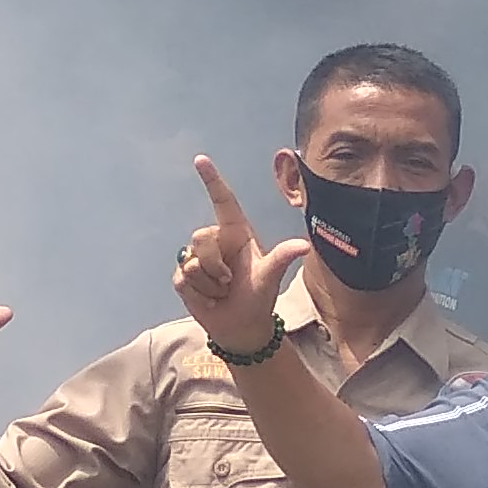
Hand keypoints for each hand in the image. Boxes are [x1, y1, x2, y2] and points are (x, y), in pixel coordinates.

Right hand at [172, 156, 306, 354]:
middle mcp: (216, 241)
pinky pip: (183, 278)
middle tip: (229, 282)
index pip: (223, 201)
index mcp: (236, 233)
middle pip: (201, 237)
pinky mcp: (183, 277)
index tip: (201, 159)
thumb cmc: (259, 298)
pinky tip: (210, 300)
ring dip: (209, 284)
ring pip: (191, 260)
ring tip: (222, 292)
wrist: (242, 328)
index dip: (212, 180)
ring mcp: (196, 258)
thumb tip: (304, 245)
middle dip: (214, 265)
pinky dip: (199, 294)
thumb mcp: (270, 277)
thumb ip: (282, 258)